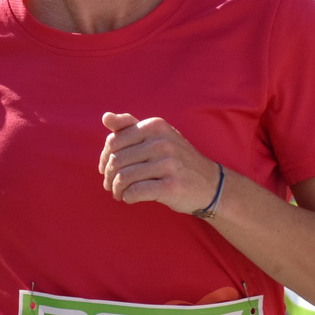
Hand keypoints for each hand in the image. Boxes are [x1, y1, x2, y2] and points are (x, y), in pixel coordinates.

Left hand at [98, 111, 221, 213]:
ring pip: (124, 177)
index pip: (114, 141)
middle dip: (109, 176)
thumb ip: (130, 127)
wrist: (210, 183)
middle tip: (111, 186)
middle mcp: (162, 142)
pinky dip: (127, 197)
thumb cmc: (177, 160)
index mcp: (155, 126)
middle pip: (117, 160)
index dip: (104, 158)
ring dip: (116, 189)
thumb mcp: (157, 137)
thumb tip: (105, 117)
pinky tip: (130, 198)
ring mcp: (169, 164)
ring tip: (119, 193)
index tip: (105, 170)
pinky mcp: (171, 186)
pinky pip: (136, 192)